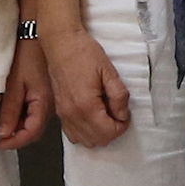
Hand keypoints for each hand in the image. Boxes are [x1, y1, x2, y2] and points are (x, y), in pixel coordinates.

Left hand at [0, 36, 51, 149]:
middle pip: (34, 131)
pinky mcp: (47, 94)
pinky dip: (23, 116)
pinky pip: (36, 112)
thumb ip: (10, 110)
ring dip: (19, 126)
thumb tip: (4, 132)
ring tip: (2, 124)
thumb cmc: (27, 55)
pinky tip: (12, 111)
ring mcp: (51, 100)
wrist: (38, 34)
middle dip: (16, 136)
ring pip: (35, 122)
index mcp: (44, 104)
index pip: (30, 133)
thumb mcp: (14, 84)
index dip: (14, 142)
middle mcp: (51, 105)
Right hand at [43, 26, 131, 147]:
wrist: (61, 44)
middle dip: (112, 131)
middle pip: (98, 140)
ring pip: (85, 141)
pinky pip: (72, 134)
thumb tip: (122, 114)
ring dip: (99, 134)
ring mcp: (64, 114)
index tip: (124, 113)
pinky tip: (92, 118)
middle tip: (117, 114)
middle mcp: (72, 114)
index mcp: (86, 105)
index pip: (109, 132)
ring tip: (105, 116)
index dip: (122, 125)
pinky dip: (85, 133)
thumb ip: (119, 96)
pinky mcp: (60, 111)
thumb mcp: (109, 72)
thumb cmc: (83, 53)